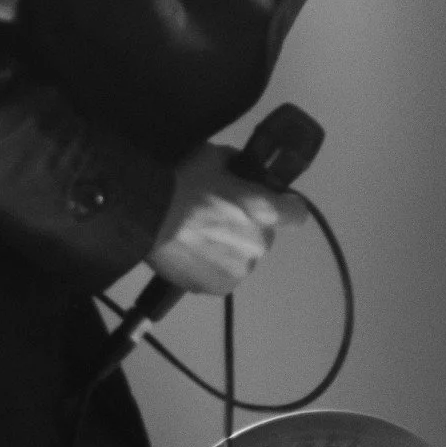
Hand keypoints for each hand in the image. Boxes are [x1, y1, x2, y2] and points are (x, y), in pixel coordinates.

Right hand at [147, 141, 308, 296]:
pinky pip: (223, 275)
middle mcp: (259, 243)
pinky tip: (192, 254)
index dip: (287, 207)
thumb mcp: (214, 157)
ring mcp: (240, 269)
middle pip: (263, 235)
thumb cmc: (182, 182)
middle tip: (216, 217)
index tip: (273, 204)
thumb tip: (239, 171)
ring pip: (242, 257)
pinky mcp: (219, 288)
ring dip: (229, 249)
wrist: (147, 216)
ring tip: (198, 238)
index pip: (298, 214)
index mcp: (264, 211)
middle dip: (247, 227)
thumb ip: (237, 167)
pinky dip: (212, 267)